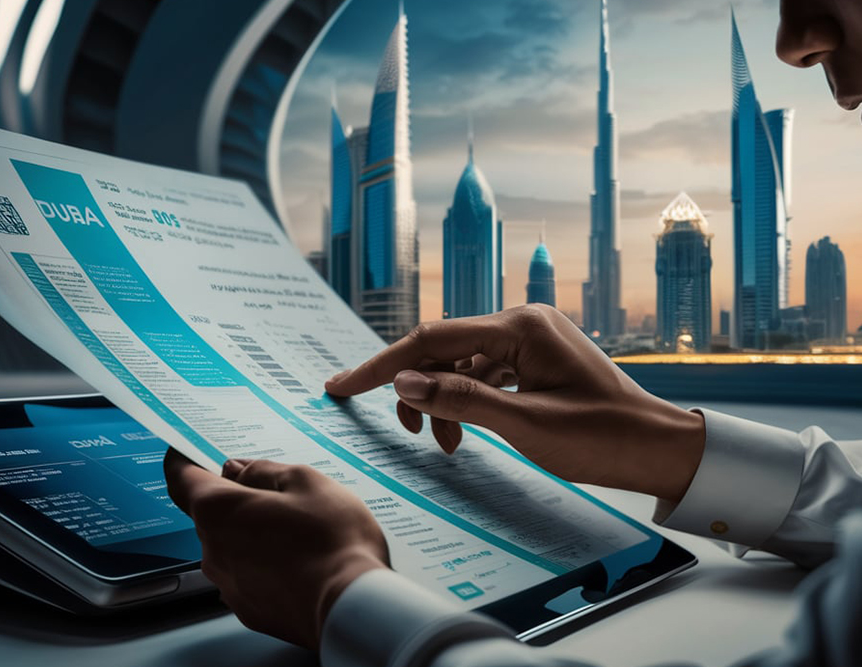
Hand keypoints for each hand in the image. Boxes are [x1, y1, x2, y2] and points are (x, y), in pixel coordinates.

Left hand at [163, 451, 389, 648]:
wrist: (352, 607)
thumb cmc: (332, 541)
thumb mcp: (304, 481)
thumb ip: (263, 471)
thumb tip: (238, 470)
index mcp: (219, 511)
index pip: (182, 478)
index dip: (183, 460)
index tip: (187, 451)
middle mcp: (213, 550)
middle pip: (211, 512)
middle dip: (235, 498)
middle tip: (276, 491)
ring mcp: (229, 585)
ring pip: (230, 545)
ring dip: (251, 531)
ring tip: (297, 529)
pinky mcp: (248, 610)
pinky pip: (247, 574)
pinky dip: (263, 562)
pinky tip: (298, 559)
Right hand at [325, 305, 705, 503]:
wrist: (659, 449)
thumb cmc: (603, 438)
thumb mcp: (525, 425)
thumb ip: (460, 400)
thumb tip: (403, 383)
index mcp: (521, 326)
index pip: (432, 340)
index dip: (381, 366)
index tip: (340, 386)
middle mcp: (523, 321)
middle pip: (444, 349)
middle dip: (417, 390)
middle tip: (406, 433)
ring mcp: (531, 339)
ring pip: (462, 364)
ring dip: (444, 402)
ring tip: (447, 444)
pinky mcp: (536, 359)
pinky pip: (485, 374)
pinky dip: (468, 402)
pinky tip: (466, 433)